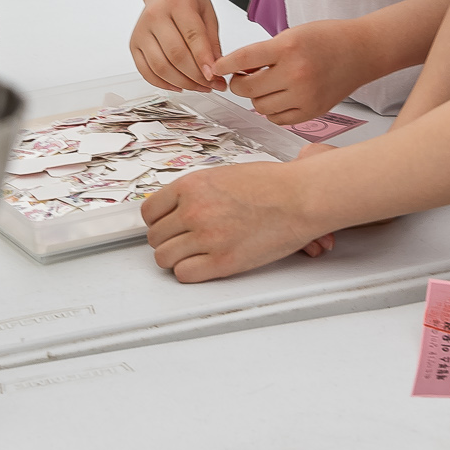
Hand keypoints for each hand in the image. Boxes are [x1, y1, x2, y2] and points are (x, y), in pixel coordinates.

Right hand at [129, 0, 226, 91]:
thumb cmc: (187, 0)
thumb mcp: (207, 13)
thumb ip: (212, 40)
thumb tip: (214, 69)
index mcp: (176, 1)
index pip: (192, 35)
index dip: (203, 59)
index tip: (214, 76)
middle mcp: (155, 15)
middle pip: (175, 54)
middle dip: (196, 76)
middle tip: (211, 85)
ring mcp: (141, 31)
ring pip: (160, 67)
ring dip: (182, 83)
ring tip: (199, 87)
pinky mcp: (133, 44)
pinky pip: (146, 72)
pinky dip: (163, 84)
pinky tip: (179, 86)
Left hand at [142, 161, 324, 280]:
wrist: (300, 197)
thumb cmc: (272, 184)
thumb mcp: (223, 176)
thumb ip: (197, 192)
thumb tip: (177, 207)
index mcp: (192, 185)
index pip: (150, 211)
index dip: (157, 221)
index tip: (165, 226)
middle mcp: (194, 210)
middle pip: (155, 237)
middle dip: (167, 240)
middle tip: (183, 241)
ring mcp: (206, 237)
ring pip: (164, 258)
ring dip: (176, 258)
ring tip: (193, 254)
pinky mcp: (222, 261)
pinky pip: (184, 274)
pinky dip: (189, 272)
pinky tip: (203, 264)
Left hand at [212, 18, 369, 127]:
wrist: (362, 51)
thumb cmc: (327, 38)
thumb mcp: (292, 34)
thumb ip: (265, 53)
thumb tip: (238, 71)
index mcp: (289, 47)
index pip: (244, 59)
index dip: (225, 65)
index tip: (216, 68)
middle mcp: (296, 73)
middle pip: (248, 89)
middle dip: (239, 84)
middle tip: (243, 78)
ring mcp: (305, 96)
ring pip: (260, 107)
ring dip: (257, 98)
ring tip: (268, 86)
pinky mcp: (312, 112)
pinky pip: (278, 119)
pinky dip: (273, 111)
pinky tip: (281, 97)